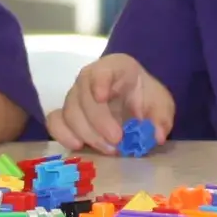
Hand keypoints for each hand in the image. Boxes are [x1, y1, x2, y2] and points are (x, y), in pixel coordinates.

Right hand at [47, 53, 172, 153]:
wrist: (134, 103)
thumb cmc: (145, 98)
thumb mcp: (161, 104)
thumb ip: (161, 117)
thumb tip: (157, 136)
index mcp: (115, 67)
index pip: (102, 70)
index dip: (99, 82)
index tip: (102, 97)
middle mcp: (89, 78)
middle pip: (83, 95)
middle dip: (98, 120)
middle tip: (117, 140)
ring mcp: (74, 95)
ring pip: (69, 111)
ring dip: (87, 133)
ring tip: (109, 149)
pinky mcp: (66, 114)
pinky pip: (55, 121)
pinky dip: (62, 134)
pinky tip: (77, 146)